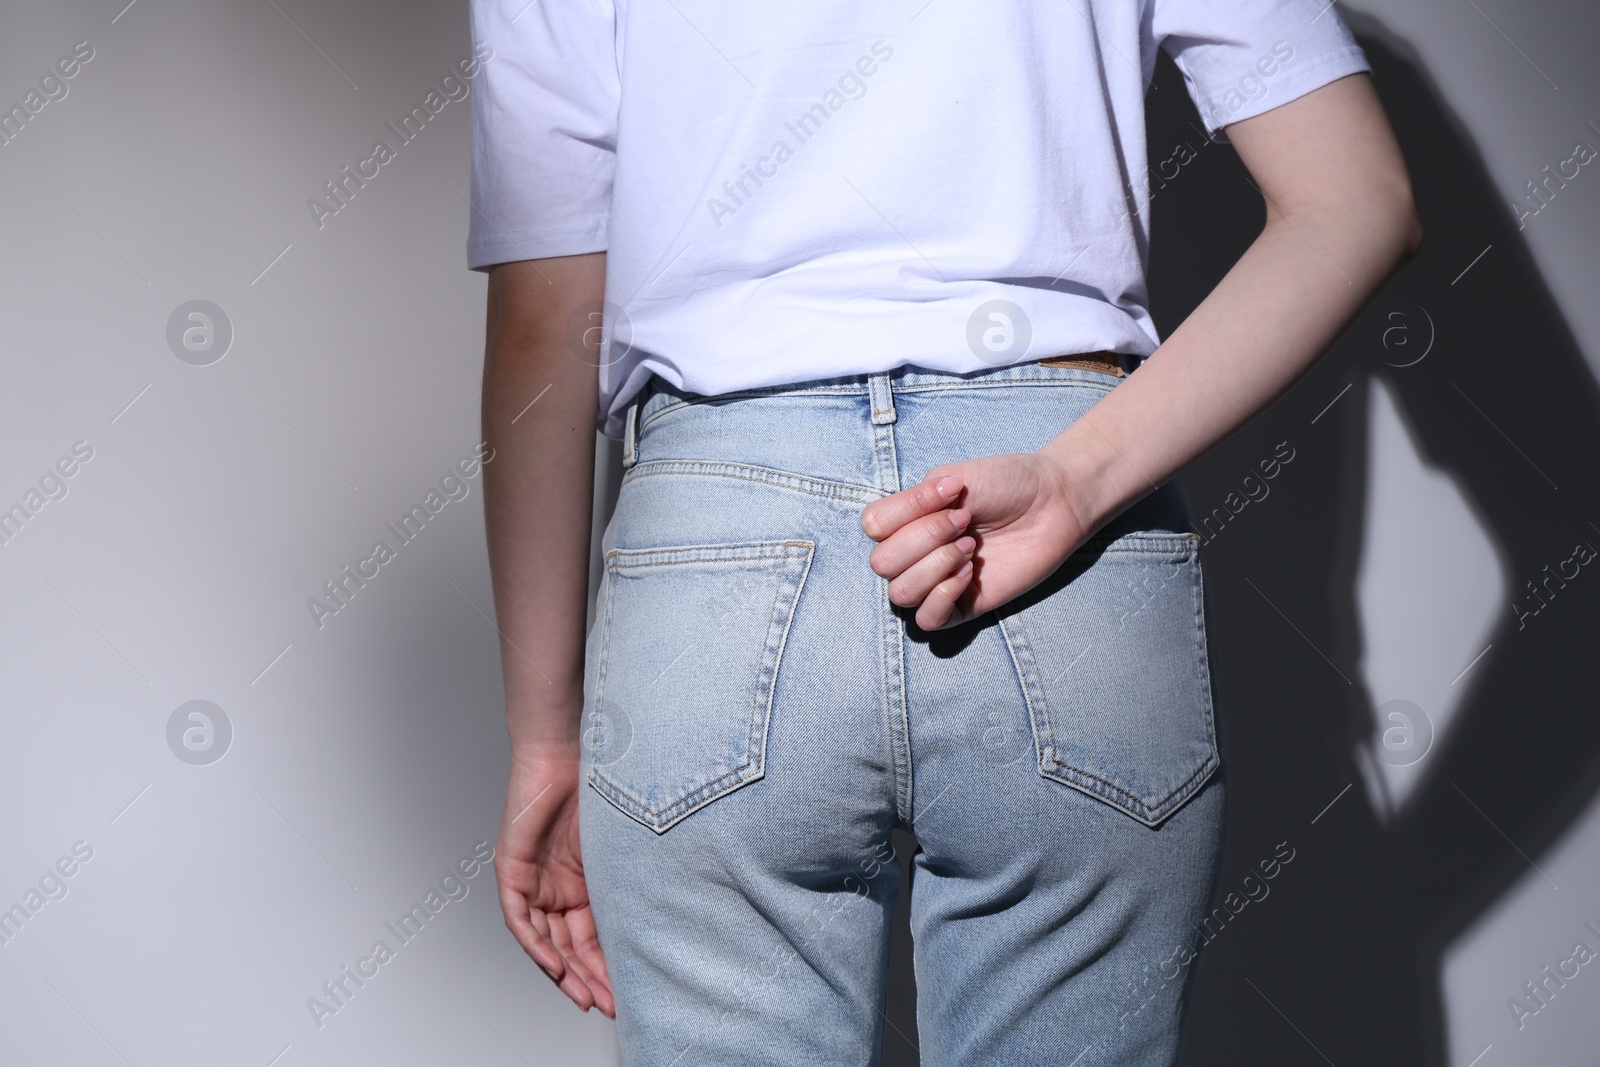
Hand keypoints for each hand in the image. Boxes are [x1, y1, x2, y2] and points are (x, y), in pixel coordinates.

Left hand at [495, 742, 614, 1017]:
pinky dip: (537, 946)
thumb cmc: (601, 782)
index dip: (609, 964)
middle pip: (570, 946)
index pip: (593, 935)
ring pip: (546, 941)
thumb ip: (629, 880)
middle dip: (591, 978)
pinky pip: (520, 921)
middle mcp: (557, 886)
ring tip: (587, 997)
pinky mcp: (512, 871)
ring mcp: (533, 880)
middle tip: (613, 1003)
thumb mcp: (620, 846)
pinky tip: (555, 967)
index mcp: (583, 882)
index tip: (628, 989)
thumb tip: (668, 913)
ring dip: (565, 972)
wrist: (568, 746)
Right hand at [860, 453, 1090, 630]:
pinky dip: (942, 596)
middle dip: (924, 539)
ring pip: (900, 595)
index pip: (872, 526)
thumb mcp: (953, 477)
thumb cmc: (1006, 483)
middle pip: (882, 563)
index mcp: (908, 519)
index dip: (906, 511)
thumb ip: (915, 501)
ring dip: (935, 567)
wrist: (1053, 501)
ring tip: (970, 549)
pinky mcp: (962, 608)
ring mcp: (936, 582)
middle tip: (965, 524)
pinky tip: (969, 575)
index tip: (951, 494)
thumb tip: (901, 526)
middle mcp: (915, 553)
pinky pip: (927, 621)